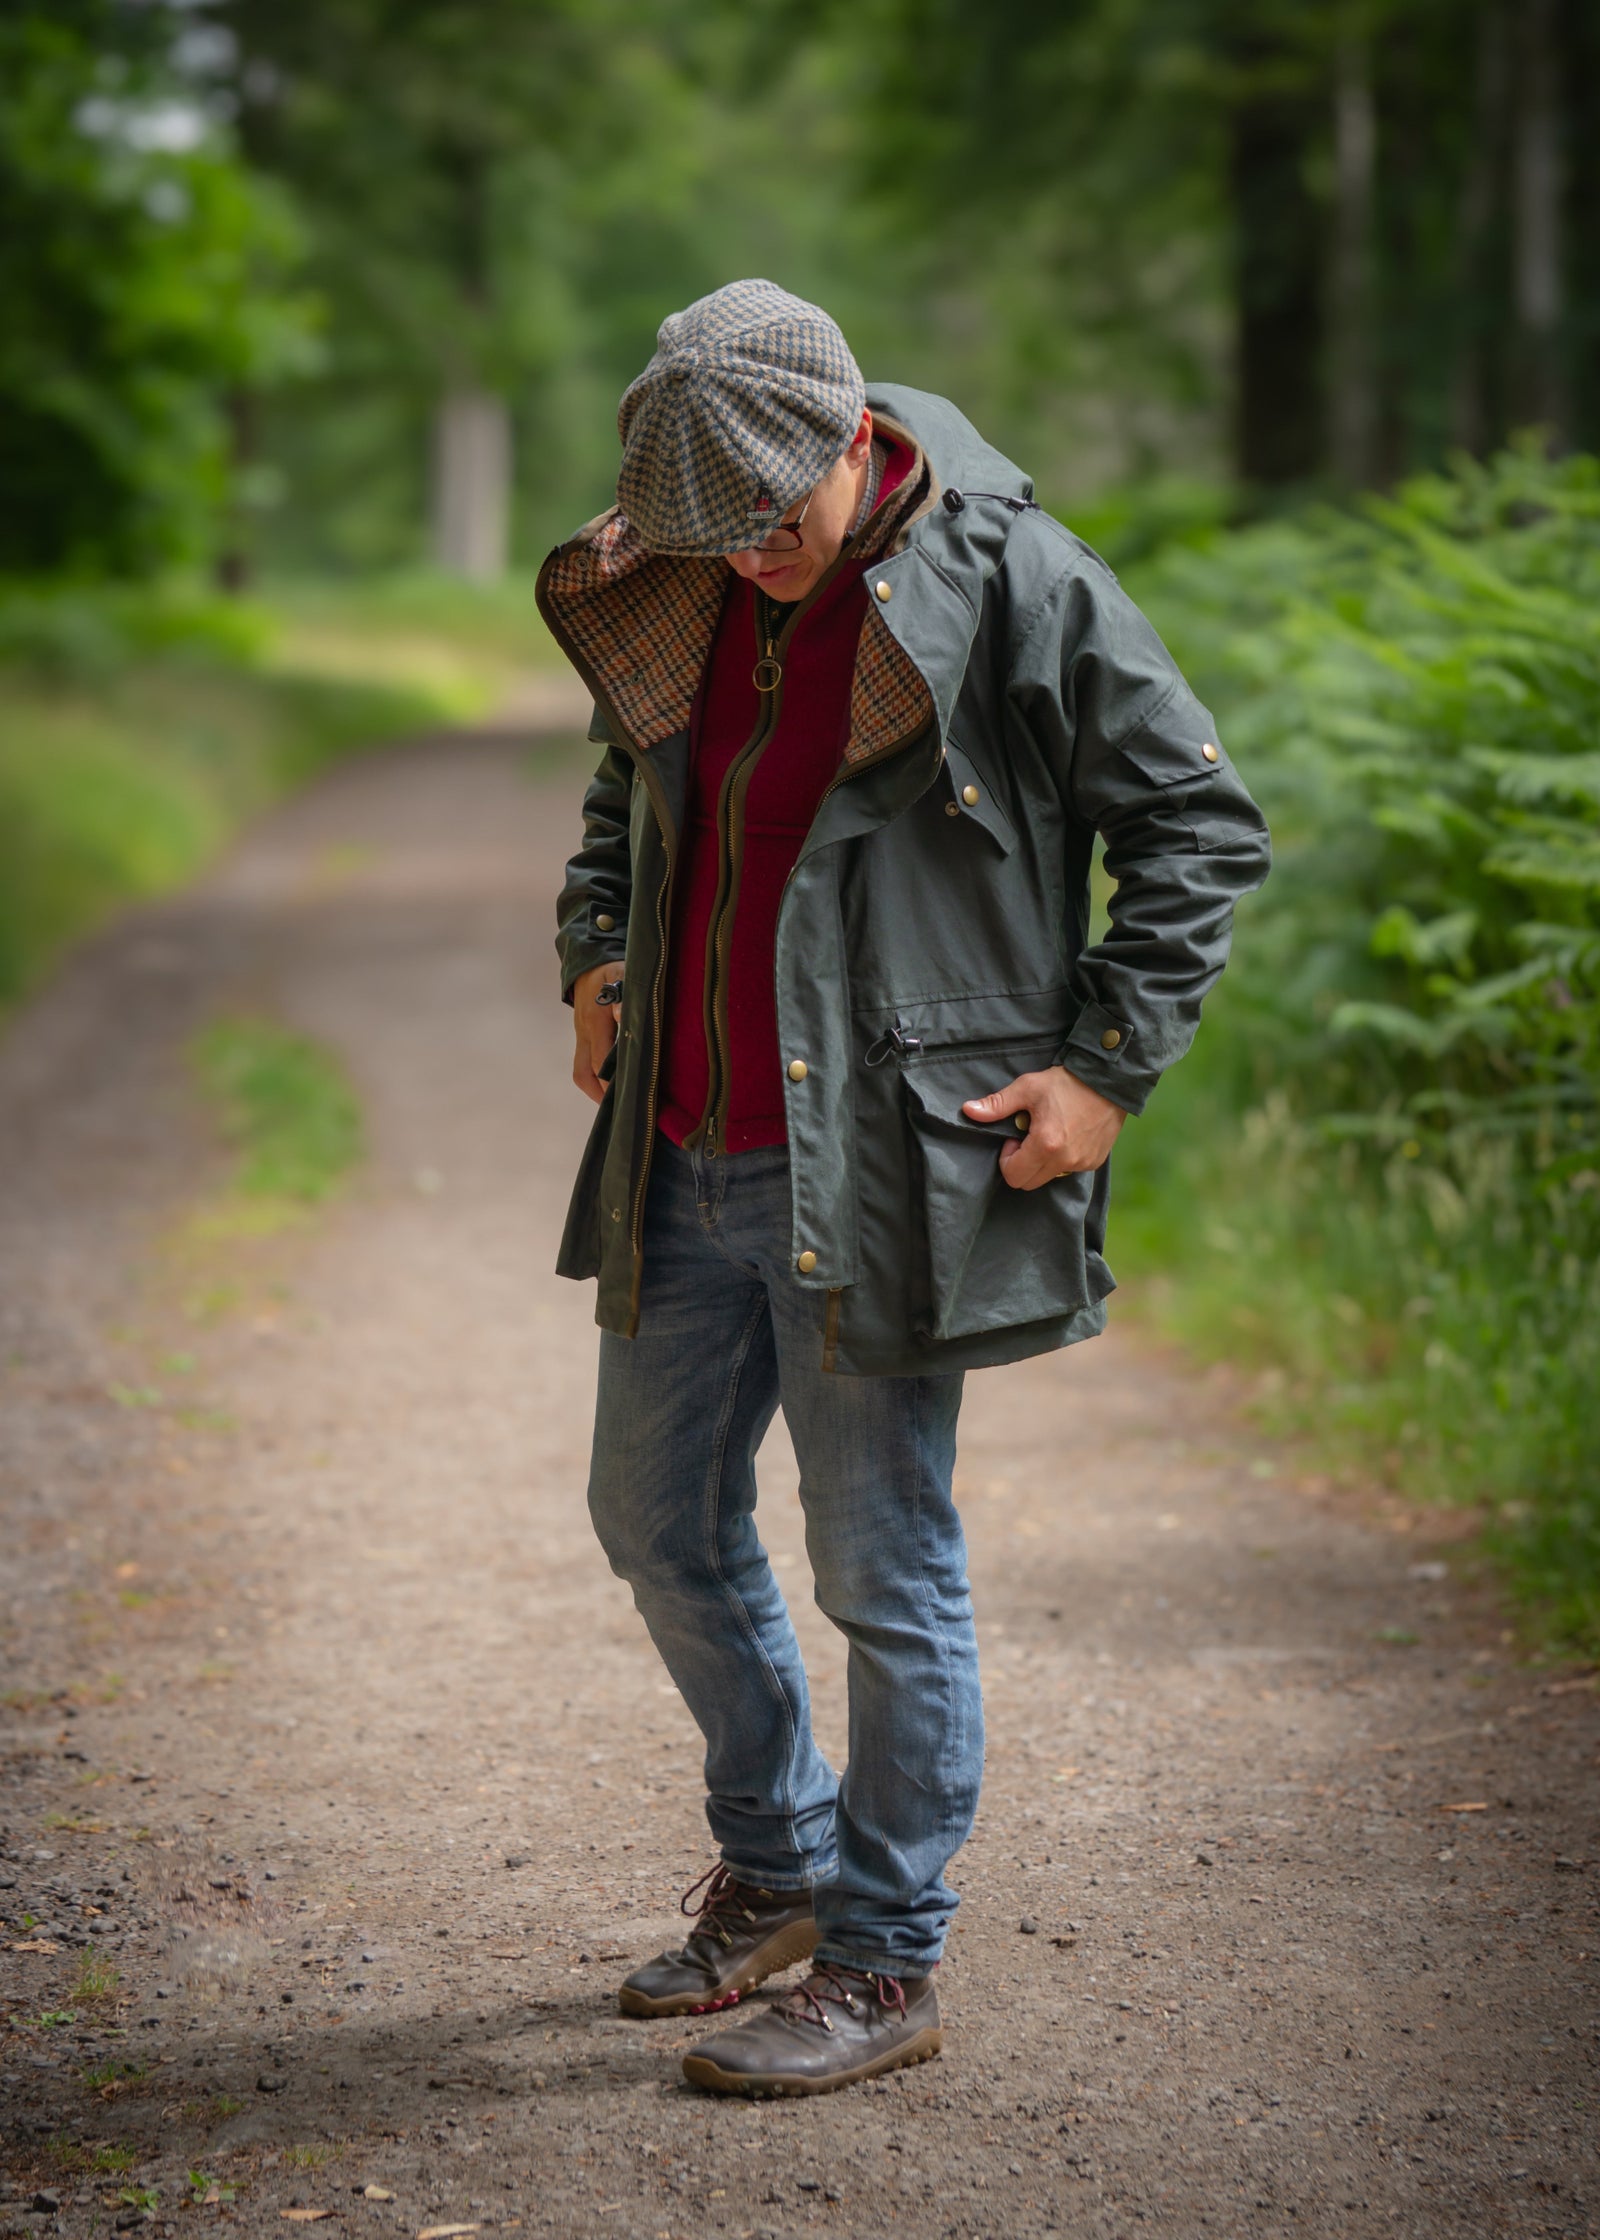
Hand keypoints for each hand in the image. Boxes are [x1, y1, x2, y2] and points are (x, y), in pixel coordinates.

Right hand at [571, 962, 620, 1103]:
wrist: (589, 961)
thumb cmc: (611, 969)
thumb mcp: (620, 975)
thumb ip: (623, 996)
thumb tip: (621, 1016)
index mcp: (594, 1021)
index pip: (600, 1061)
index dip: (611, 1082)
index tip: (627, 1097)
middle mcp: (584, 1033)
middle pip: (584, 1074)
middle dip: (602, 1094)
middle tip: (622, 1109)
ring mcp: (581, 1035)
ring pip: (581, 1072)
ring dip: (595, 1090)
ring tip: (614, 1104)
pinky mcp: (582, 1036)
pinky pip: (584, 1063)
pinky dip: (595, 1078)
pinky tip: (612, 1085)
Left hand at [962, 1064, 1126, 1190]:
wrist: (1109, 1081)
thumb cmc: (1067, 1082)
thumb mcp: (1028, 1087)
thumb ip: (997, 1104)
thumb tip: (968, 1111)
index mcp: (1046, 1145)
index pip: (1013, 1176)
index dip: (1007, 1159)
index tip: (1014, 1137)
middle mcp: (1065, 1160)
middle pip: (1029, 1183)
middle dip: (1021, 1165)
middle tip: (1027, 1138)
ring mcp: (1082, 1163)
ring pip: (1048, 1178)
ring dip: (1041, 1163)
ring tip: (1048, 1135)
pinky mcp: (1094, 1161)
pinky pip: (1069, 1171)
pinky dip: (1061, 1160)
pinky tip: (1066, 1135)